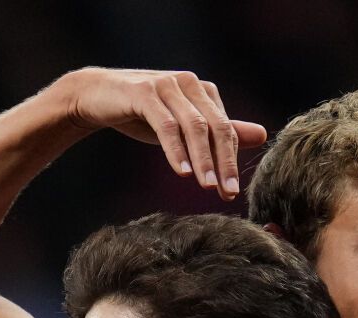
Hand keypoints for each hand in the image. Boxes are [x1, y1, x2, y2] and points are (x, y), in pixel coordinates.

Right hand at [56, 67, 267, 199]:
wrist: (95, 95)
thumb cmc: (142, 113)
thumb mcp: (183, 126)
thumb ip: (218, 131)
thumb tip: (261, 134)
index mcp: (203, 91)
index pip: (225, 129)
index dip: (231, 161)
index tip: (231, 193)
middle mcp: (189, 84)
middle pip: (216, 127)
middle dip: (223, 162)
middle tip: (226, 193)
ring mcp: (167, 85)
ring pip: (194, 126)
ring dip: (202, 159)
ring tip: (208, 186)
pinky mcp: (144, 92)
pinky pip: (166, 125)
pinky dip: (176, 150)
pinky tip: (182, 172)